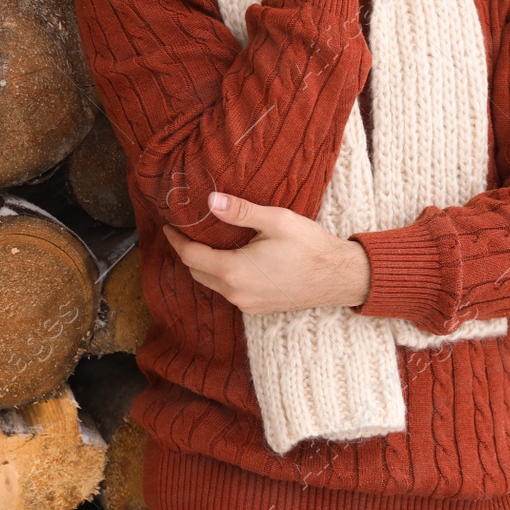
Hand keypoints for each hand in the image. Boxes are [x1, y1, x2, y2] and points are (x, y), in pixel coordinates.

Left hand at [162, 191, 371, 312]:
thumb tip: (210, 201)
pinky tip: (229, 259)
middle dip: (188, 252)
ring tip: (206, 241)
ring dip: (204, 265)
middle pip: (197, 272)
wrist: (341, 277)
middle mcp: (237, 293)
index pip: (190, 256)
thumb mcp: (275, 221)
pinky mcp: (259, 309)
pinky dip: (221, 276)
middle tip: (186, 230)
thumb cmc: (310, 246)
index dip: (176, 240)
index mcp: (235, 272)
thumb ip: (240, 211)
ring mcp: (248, 305)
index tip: (169, 226)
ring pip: (212, 284)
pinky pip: (229, 292)